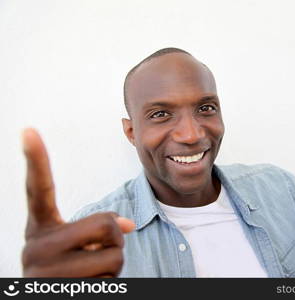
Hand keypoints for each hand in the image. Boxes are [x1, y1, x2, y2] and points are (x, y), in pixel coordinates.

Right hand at [21, 128, 135, 276]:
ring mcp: (44, 271)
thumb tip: (129, 225)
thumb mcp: (82, 245)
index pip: (39, 189)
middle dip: (114, 240)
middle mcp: (35, 246)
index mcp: (40, 228)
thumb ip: (100, 226)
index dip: (35, 160)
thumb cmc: (73, 271)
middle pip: (105, 226)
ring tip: (90, 275)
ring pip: (114, 256)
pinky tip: (89, 288)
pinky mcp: (61, 290)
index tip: (28, 130)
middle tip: (95, 254)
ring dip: (113, 266)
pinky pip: (110, 280)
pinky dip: (109, 284)